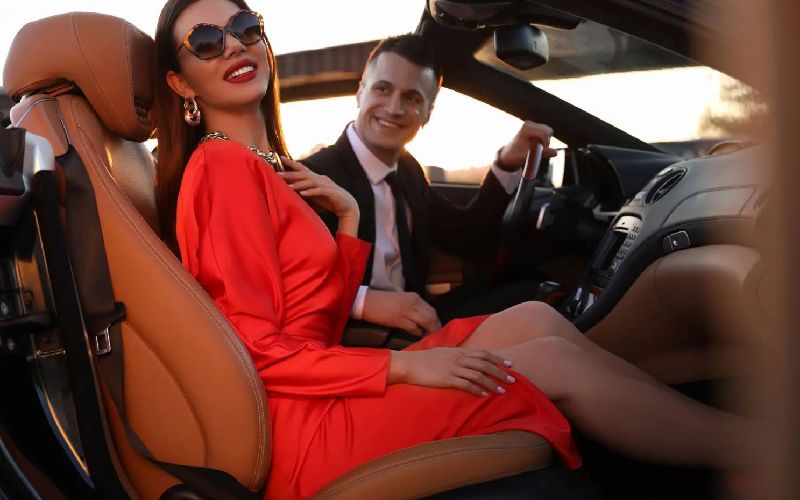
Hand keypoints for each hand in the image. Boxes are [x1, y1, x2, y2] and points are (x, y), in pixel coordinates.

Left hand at [279, 157, 358, 217]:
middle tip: (278, 174)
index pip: (302, 169)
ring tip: (288, 186)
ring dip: (299, 184)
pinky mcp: (331, 192)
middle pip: (304, 174)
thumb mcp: (314, 195)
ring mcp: (326, 184)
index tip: (281, 158)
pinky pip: (319, 190)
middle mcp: (321, 178)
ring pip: (310, 181)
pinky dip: (311, 192)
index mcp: (316, 178)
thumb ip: (304, 191)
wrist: (347, 206)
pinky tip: (303, 194)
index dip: (292, 163)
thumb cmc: (329, 200)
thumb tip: (290, 190)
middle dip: (291, 174)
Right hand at [362, 289, 441, 336]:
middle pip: (431, 316)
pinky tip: (420, 336)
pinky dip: (418, 333)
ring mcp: (406, 311)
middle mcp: (413, 303)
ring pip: (425, 322)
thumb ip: (414, 307)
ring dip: (430, 331)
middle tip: (438, 336)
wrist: (368, 302)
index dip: (437, 320)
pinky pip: (413, 328)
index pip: (431, 310)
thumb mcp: (403, 300)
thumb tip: (424, 319)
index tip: (438, 328)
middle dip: (436, 327)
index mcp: (414, 297)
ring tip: (432, 338)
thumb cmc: (384, 301)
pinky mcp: (398, 320)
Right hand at [388, 348, 515, 396]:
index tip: (509, 364)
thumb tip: (467, 359)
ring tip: (502, 391)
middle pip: (485, 364)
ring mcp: (454, 368)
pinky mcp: (448, 379)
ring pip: (479, 375)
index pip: (483, 354)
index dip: (498, 359)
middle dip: (500, 372)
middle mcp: (459, 358)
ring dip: (492, 383)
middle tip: (513, 379)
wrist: (409, 364)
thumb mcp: (443, 352)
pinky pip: (466, 385)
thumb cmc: (424, 359)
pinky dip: (477, 390)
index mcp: (459, 351)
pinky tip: (485, 395)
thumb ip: (456, 355)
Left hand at [497, 121, 557, 169]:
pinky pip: (545, 132)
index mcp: (526, 128)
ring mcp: (531, 124)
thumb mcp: (529, 156)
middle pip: (548, 131)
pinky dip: (543, 139)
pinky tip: (535, 144)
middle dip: (547, 141)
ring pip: (548, 131)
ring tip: (536, 147)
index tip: (542, 151)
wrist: (508, 153)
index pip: (545, 133)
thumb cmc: (516, 155)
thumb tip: (556, 152)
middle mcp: (529, 124)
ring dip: (545, 140)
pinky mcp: (534, 127)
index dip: (546, 143)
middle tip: (539, 149)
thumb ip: (543, 154)